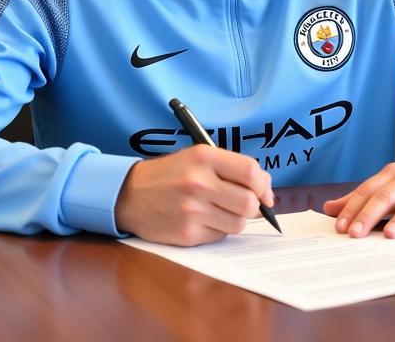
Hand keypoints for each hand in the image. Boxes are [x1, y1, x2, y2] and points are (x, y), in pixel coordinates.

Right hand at [114, 145, 273, 245]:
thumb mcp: (196, 157)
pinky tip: (203, 219)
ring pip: (238, 223)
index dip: (264, 185)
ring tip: (219, 210)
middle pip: (249, 202)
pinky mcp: (187, 234)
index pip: (250, 172)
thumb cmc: (169, 174)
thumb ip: (230, 167)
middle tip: (244, 204)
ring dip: (235, 220)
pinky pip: (220, 236)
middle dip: (253, 206)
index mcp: (204, 157)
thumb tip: (265, 188)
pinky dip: (218, 230)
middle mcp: (199, 182)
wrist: (129, 194)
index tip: (265, 193)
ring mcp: (192, 210)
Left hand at [323, 148, 394, 239]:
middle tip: (355, 234)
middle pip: (387, 195)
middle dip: (370, 215)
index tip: (339, 226)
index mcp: (394, 173)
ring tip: (390, 235)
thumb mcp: (394, 182)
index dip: (353, 207)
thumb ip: (365, 196)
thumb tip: (330, 208)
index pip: (369, 190)